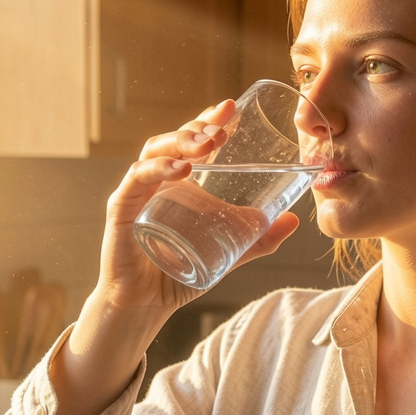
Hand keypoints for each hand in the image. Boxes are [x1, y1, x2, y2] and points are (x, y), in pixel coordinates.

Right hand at [96, 99, 299, 317]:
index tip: (232, 108)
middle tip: (223, 125)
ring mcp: (138, 193)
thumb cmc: (180, 275)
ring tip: (208, 144)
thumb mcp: (227, 253)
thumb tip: (293, 221)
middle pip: (174, 140)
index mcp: (179, 184)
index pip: (192, 142)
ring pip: (154, 152)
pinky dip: (156, 170)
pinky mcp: (122, 210)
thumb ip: (258, 239)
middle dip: (198, 127)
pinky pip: (137, 181)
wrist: (146, 305)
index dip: (209, 121)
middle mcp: (156, 182)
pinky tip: (180, 169)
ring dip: (181, 142)